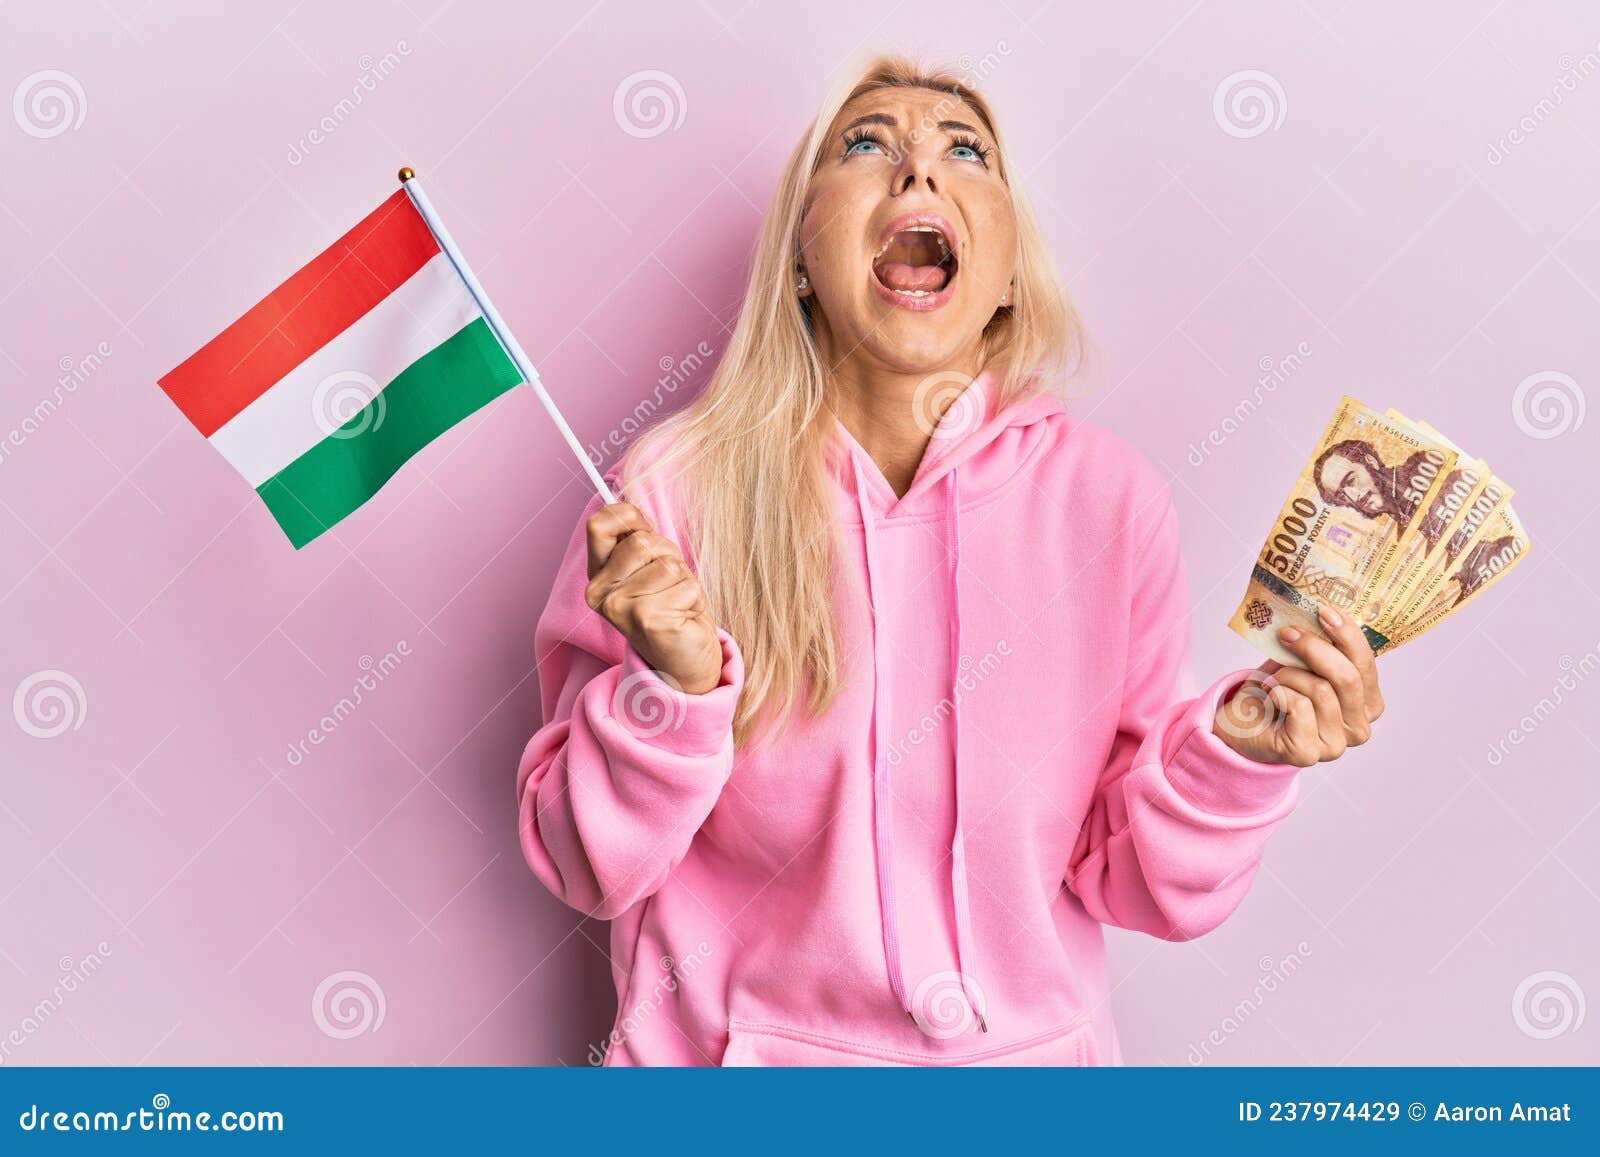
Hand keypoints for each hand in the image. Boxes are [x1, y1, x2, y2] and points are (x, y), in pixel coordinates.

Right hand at [584, 502, 722, 694]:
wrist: (684, 660)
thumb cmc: (670, 608)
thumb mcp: (649, 567)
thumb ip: (636, 540)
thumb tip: (632, 509)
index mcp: (596, 576)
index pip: (600, 523)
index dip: (630, 518)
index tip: (647, 530)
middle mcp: (599, 593)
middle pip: (641, 542)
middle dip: (667, 556)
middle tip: (669, 584)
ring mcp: (620, 608)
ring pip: (666, 563)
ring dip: (683, 578)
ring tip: (677, 601)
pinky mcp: (647, 619)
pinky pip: (684, 584)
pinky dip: (693, 597)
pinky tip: (683, 616)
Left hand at [1213, 604, 1384, 765]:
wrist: (1241, 725)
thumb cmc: (1276, 692)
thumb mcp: (1303, 663)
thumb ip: (1322, 646)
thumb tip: (1325, 612)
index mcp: (1367, 703)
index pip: (1367, 664)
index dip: (1348, 635)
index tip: (1323, 610)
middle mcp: (1359, 727)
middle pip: (1347, 677)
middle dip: (1314, 648)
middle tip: (1286, 633)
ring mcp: (1336, 745)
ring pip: (1321, 690)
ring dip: (1288, 675)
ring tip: (1272, 678)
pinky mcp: (1308, 753)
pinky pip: (1299, 706)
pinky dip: (1278, 692)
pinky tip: (1268, 697)